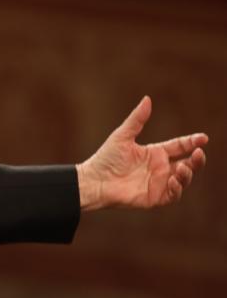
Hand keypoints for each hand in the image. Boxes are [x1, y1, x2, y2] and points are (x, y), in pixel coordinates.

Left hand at [76, 96, 207, 211]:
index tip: (203, 138)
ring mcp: (159, 183)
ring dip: (188, 173)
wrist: (93, 180)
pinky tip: (174, 180)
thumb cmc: (106, 158)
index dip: (192, 142)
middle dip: (196, 159)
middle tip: (198, 153)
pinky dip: (177, 188)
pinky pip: (173, 195)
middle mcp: (160, 168)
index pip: (179, 146)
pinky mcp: (155, 197)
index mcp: (155, 153)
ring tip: (183, 167)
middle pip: (187, 163)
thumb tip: (147, 99)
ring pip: (184, 179)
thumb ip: (137, 119)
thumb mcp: (123, 136)